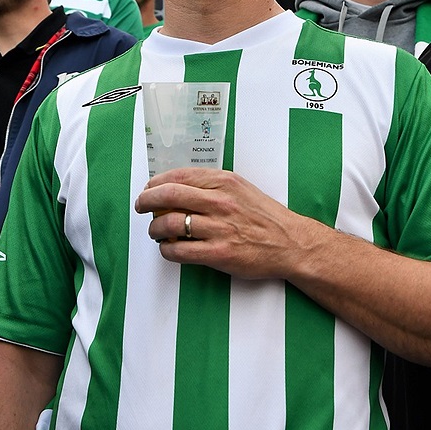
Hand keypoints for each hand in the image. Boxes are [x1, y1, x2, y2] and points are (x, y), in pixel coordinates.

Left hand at [134, 167, 303, 279]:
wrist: (289, 243)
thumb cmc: (264, 216)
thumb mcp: (240, 188)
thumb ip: (211, 184)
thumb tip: (177, 186)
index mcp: (224, 182)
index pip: (178, 176)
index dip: (156, 182)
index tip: (148, 188)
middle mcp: (220, 202)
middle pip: (168, 196)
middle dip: (146, 201)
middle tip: (141, 206)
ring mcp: (219, 228)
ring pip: (170, 224)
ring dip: (154, 229)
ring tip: (155, 231)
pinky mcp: (219, 253)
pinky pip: (179, 251)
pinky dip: (167, 249)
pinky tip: (168, 248)